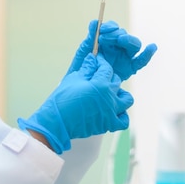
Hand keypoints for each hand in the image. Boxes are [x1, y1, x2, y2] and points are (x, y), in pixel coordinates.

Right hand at [18, 53, 133, 153]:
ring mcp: (111, 112)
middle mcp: (110, 97)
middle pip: (116, 81)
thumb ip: (86, 68)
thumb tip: (92, 59)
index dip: (101, 62)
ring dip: (120, 94)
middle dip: (108, 75)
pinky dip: (122, 114)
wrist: (57, 121)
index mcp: (101, 84)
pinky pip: (124, 120)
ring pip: (127, 99)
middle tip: (98, 76)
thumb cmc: (63, 98)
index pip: (106, 68)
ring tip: (110, 93)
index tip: (96, 61)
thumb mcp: (74, 79)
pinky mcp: (109, 124)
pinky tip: (114, 110)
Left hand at [68, 20, 156, 79]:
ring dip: (128, 40)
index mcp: (107, 41)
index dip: (110, 26)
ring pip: (133, 45)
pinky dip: (148, 54)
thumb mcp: (85, 52)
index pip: (112, 28)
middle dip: (116, 34)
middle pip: (124, 35)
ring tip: (120, 40)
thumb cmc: (82, 68)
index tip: (102, 29)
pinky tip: (152, 47)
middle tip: (104, 38)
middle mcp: (117, 47)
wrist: (82, 86)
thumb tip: (95, 22)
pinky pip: (141, 61)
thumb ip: (91, 38)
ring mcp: (125, 57)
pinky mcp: (130, 68)